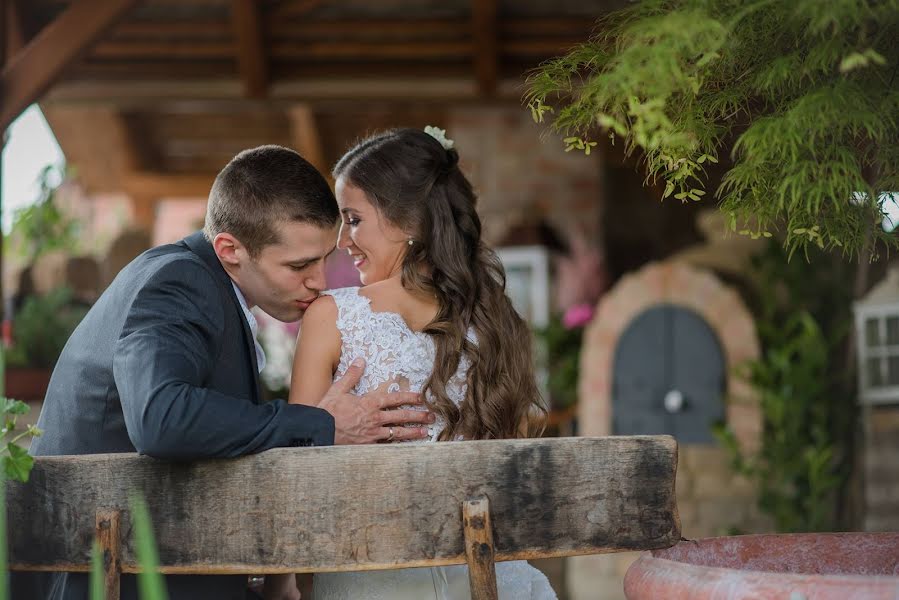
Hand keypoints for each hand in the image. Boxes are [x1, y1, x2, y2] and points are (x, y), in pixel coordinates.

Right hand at [318, 358, 434, 444]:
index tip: (422, 397)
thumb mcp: (338, 389)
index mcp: (369, 404)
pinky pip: (387, 445)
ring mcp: (372, 434)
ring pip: (398, 433)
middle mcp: (375, 419)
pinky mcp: (368, 446)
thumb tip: (361, 360)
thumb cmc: (327, 411)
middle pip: (401, 417)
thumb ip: (352, 375)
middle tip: (431, 416)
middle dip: (418, 416)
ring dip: (412, 432)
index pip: (394, 399)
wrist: (318, 432)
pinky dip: (397, 445)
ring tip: (425, 433)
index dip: (410, 397)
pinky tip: (405, 446)